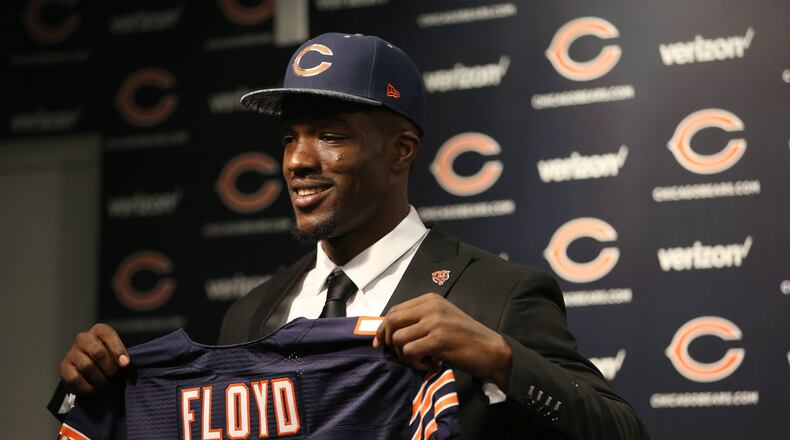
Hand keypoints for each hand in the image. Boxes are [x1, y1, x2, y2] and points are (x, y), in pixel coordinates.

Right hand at [58, 323, 129, 394]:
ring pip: (87, 367)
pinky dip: (88, 388)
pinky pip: (75, 379)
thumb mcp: (118, 353)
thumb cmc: (109, 359)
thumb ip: (122, 356)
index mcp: (99, 331)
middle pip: (98, 352)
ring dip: (100, 380)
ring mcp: (71, 353)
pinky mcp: (63, 367)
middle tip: (116, 378)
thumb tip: (124, 363)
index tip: (125, 364)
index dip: (118, 350)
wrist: (90, 370)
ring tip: (107, 386)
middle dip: (110, 368)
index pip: (108, 336)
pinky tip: (95, 391)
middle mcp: (83, 338)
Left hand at [373, 293, 512, 389]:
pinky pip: (410, 352)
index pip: (395, 310)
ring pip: (398, 339)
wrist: (491, 349)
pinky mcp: (438, 340)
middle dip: (388, 341)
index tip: (381, 344)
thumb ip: (419, 320)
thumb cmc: (465, 337)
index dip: (383, 328)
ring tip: (420, 360)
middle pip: (392, 321)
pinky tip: (428, 364)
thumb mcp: (441, 320)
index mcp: (430, 300)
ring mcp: (435, 322)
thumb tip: (388, 332)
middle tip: (399, 354)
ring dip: (404, 355)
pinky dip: (415, 363)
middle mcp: (431, 307)